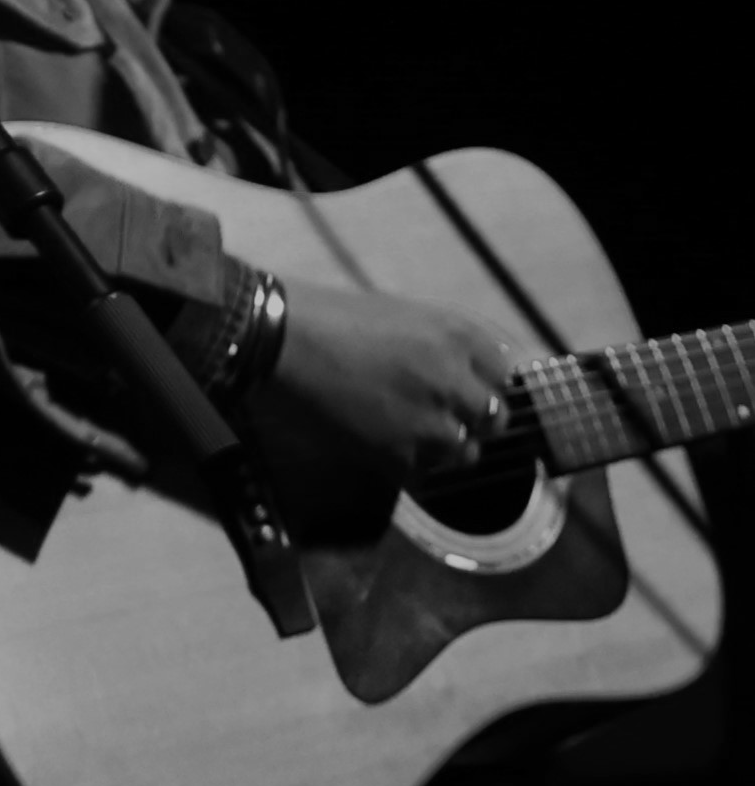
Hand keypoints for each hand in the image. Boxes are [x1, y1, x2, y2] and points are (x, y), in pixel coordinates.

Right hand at [269, 279, 516, 480]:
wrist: (279, 340)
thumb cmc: (333, 317)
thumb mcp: (402, 315)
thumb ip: (446, 346)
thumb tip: (474, 375)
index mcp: (456, 335)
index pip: (506, 374)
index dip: (485, 382)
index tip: (469, 386)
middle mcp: (454, 380)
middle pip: (494, 418)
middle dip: (470, 417)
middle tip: (435, 409)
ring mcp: (430, 423)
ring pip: (464, 452)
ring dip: (442, 443)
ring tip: (402, 423)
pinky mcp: (399, 457)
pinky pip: (424, 471)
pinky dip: (407, 459)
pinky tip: (378, 435)